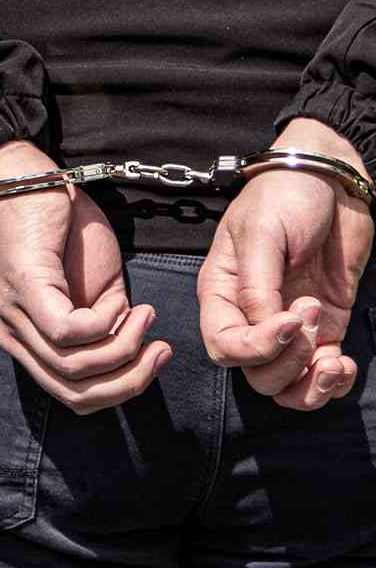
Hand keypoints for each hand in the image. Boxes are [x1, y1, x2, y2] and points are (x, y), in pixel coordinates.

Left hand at [0, 140, 170, 413]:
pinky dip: (104, 324)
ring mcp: (13, 313)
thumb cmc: (61, 226)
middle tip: (161, 350)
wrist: (27, 176)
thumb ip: (106, 325)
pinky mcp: (23, 288)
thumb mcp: (93, 288)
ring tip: (147, 317)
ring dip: (124, 350)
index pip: (72, 394)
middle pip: (74, 393)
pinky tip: (120, 300)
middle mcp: (12, 334)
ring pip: (73, 369)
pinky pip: (68, 332)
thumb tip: (128, 352)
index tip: (154, 357)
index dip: (121, 388)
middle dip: (129, 382)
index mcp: (25, 339)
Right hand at [197, 119, 371, 409]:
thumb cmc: (285, 197)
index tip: (293, 317)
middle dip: (287, 362)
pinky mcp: (323, 327)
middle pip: (254, 373)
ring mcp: (288, 324)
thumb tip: (265, 329)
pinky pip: (319, 375)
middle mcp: (249, 315)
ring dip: (309, 386)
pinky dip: (332, 382)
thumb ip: (257, 286)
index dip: (257, 347)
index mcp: (222, 292)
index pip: (224, 346)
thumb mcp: (263, 234)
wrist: (331, 182)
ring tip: (333, 362)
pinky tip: (344, 364)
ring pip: (284, 385)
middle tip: (310, 315)